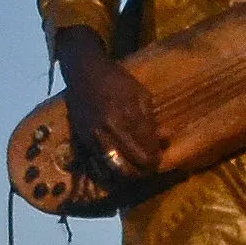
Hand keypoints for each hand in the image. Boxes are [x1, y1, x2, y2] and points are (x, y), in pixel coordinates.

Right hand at [70, 51, 168, 179]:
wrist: (83, 71)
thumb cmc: (116, 80)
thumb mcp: (140, 93)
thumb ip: (151, 119)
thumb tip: (163, 140)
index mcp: (128, 114)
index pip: (147, 147)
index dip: (155, 157)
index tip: (158, 157)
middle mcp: (110, 127)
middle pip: (132, 160)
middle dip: (144, 168)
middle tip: (149, 167)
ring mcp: (94, 134)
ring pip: (114, 166)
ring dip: (128, 173)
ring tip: (135, 171)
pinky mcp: (82, 137)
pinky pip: (98, 161)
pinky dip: (110, 169)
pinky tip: (118, 168)